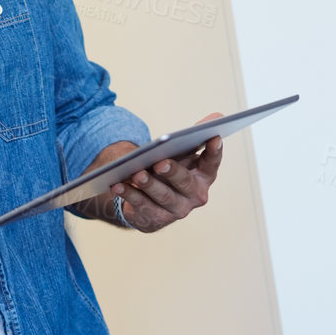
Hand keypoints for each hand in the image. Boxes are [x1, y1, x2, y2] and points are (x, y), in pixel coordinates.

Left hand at [107, 113, 224, 232]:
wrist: (150, 201)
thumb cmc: (170, 170)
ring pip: (162, 195)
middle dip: (173, 172)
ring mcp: (176, 209)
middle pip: (185, 182)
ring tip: (136, 174)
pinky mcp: (156, 218)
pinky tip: (117, 185)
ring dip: (148, 184)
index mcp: (204, 176)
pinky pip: (141, 205)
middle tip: (160, 162)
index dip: (214, 151)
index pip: (212, 163)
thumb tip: (218, 116)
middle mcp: (194, 195)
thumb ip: (196, 135)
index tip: (214, 137)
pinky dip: (129, 194)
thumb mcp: (182, 153)